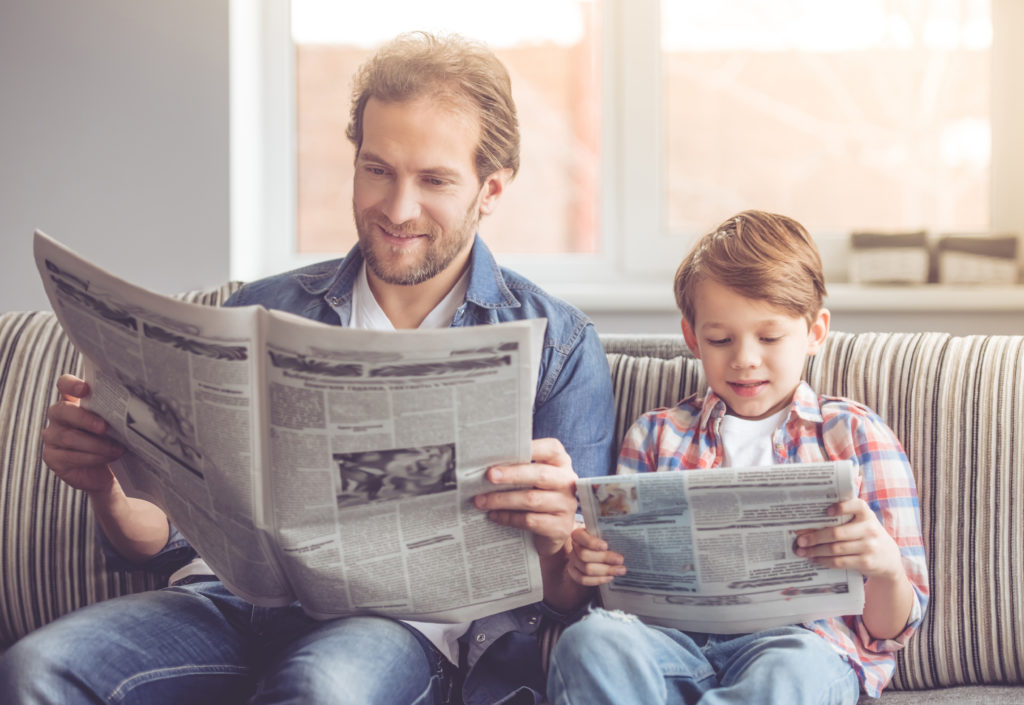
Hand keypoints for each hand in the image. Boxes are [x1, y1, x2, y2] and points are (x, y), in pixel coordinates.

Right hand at [40, 374, 123, 493]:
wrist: (104, 470)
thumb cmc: (110, 440)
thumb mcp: (113, 423)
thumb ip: (113, 412)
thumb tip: (131, 408)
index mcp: (73, 400)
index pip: (64, 384)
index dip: (71, 384)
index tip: (85, 389)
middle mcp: (58, 416)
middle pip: (63, 411)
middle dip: (85, 419)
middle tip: (105, 427)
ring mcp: (52, 436)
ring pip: (69, 437)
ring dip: (97, 444)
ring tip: (117, 449)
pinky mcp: (52, 456)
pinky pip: (71, 456)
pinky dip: (93, 457)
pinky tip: (109, 457)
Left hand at [473, 438, 578, 557]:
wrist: (552, 531)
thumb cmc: (537, 496)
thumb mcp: (532, 479)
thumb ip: (517, 468)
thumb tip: (487, 464)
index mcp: (561, 464)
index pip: (551, 449)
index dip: (532, 447)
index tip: (507, 450)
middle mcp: (568, 482)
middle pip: (540, 474)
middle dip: (512, 474)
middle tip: (489, 476)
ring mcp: (566, 505)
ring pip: (532, 500)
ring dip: (502, 500)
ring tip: (481, 500)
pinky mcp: (560, 527)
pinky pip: (530, 521)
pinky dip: (508, 518)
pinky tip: (493, 515)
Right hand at [566, 526, 625, 586]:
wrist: (593, 550)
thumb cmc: (601, 540)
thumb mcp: (603, 534)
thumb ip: (608, 536)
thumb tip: (622, 540)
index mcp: (578, 534)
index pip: (581, 538)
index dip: (592, 543)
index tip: (606, 546)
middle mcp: (573, 547)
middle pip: (584, 555)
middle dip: (604, 558)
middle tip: (620, 560)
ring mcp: (572, 561)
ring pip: (586, 569)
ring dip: (605, 571)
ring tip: (620, 570)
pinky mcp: (574, 573)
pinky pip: (583, 579)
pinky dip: (598, 580)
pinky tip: (610, 577)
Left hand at [794, 498, 903, 580]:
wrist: (889, 559)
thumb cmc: (867, 536)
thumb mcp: (863, 523)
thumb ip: (845, 518)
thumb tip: (810, 523)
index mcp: (867, 514)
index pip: (856, 505)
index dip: (841, 507)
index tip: (826, 511)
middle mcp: (869, 529)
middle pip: (837, 533)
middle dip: (815, 537)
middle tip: (800, 540)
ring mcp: (869, 546)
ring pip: (835, 549)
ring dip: (816, 551)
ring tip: (802, 551)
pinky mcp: (866, 562)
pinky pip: (840, 561)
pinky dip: (824, 561)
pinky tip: (815, 559)